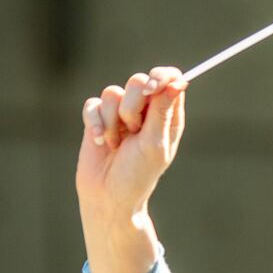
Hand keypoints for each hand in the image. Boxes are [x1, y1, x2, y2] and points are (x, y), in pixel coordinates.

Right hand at [77, 66, 187, 219]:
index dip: (161, 77)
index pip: (170, 80)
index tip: (152, 88)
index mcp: (167, 116)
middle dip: (132, 106)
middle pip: (139, 81)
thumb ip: (162, 111)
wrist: (108, 195)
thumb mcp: (155, 143)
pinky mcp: (98, 118)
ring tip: (117, 144)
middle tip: (133, 130)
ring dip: (112, 120)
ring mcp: (120, 113)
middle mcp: (146, 111)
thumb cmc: (138, 174)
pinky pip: (93, 105)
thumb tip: (178, 81)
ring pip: (112, 92)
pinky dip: (95, 123)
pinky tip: (100, 142)